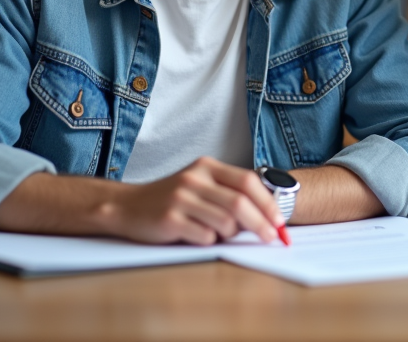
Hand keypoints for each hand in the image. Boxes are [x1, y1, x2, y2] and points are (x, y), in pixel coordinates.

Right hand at [104, 157, 283, 245]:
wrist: (128, 206)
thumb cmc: (171, 199)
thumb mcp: (199, 185)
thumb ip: (227, 192)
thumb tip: (266, 214)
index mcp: (206, 166)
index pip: (248, 181)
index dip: (268, 202)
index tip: (279, 221)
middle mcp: (194, 179)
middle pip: (240, 203)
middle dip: (261, 223)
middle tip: (271, 238)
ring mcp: (181, 198)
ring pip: (225, 223)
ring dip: (231, 235)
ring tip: (221, 235)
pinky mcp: (170, 219)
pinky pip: (205, 236)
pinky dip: (210, 241)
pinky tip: (200, 236)